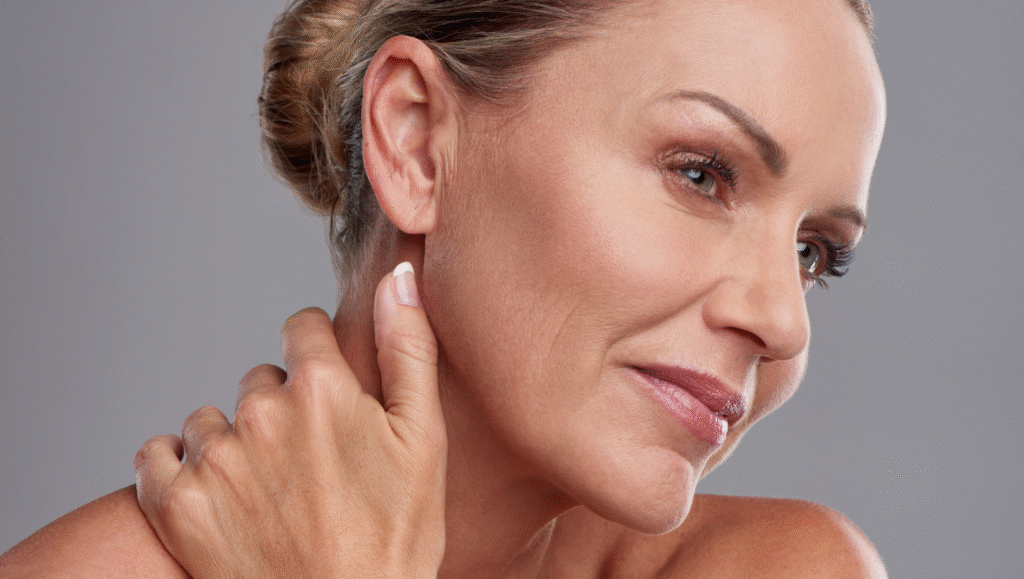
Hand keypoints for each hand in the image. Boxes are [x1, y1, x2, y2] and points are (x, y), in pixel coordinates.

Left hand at [133, 263, 445, 578]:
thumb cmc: (396, 537)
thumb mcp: (424, 439)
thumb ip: (408, 347)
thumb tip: (397, 276)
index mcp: (322, 387)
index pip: (300, 327)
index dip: (319, 359)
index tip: (330, 398)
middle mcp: (260, 411)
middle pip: (259, 377)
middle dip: (281, 406)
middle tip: (310, 462)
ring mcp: (215, 459)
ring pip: (212, 417)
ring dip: (233, 441)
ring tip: (268, 490)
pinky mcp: (176, 504)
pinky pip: (156, 454)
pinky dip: (178, 467)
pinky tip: (216, 494)